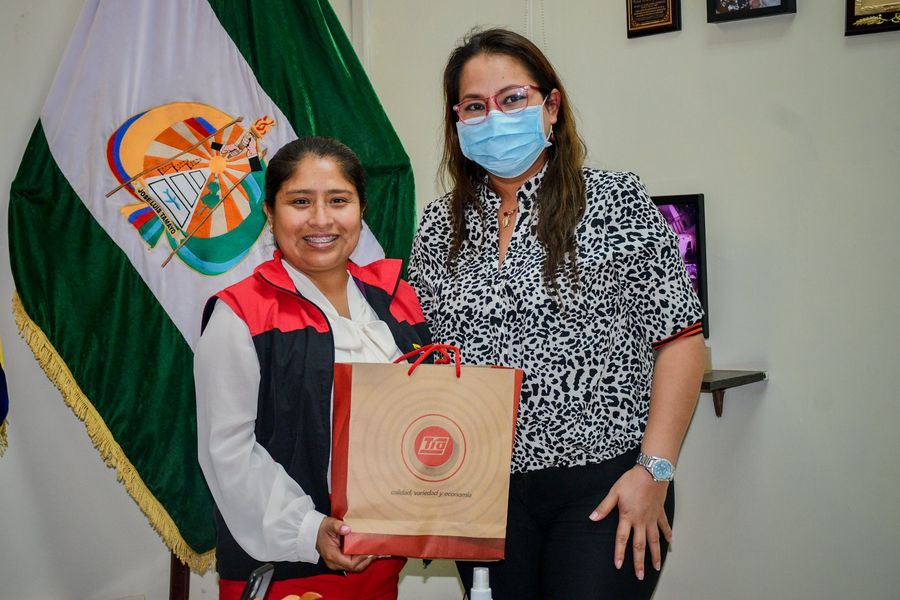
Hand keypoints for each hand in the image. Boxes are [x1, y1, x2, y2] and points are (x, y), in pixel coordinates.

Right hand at [315, 517, 376, 572]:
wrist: (313, 531)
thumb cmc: (322, 528)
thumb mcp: (329, 524)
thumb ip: (338, 526)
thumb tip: (347, 529)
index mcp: (332, 556)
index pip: (350, 563)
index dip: (361, 558)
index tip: (370, 550)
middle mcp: (334, 563)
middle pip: (354, 567)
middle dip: (366, 561)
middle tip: (377, 552)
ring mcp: (336, 564)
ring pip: (354, 567)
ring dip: (365, 561)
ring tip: (375, 552)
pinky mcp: (339, 561)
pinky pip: (352, 564)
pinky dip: (361, 560)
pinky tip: (368, 552)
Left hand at [589, 465, 671, 580]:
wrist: (651, 472)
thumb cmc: (631, 480)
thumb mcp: (614, 492)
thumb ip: (604, 507)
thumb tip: (592, 517)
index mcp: (628, 517)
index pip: (622, 539)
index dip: (619, 553)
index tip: (619, 565)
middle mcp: (641, 521)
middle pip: (640, 545)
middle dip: (639, 562)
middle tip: (640, 576)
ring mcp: (652, 518)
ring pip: (654, 540)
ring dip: (655, 554)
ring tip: (656, 567)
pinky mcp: (660, 512)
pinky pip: (664, 526)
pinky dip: (668, 534)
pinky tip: (670, 543)